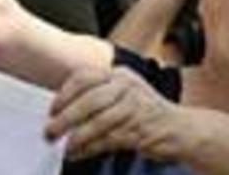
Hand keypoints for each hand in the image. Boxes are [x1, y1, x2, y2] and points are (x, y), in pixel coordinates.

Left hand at [45, 67, 183, 161]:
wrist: (179, 129)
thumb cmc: (144, 114)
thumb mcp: (123, 95)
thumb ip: (96, 98)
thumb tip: (60, 114)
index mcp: (120, 74)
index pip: (85, 77)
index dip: (65, 94)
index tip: (51, 110)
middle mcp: (129, 87)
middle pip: (91, 99)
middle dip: (66, 118)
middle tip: (50, 132)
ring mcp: (136, 107)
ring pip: (99, 121)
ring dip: (77, 136)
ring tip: (64, 146)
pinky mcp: (140, 129)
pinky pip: (108, 139)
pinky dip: (89, 148)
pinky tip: (78, 154)